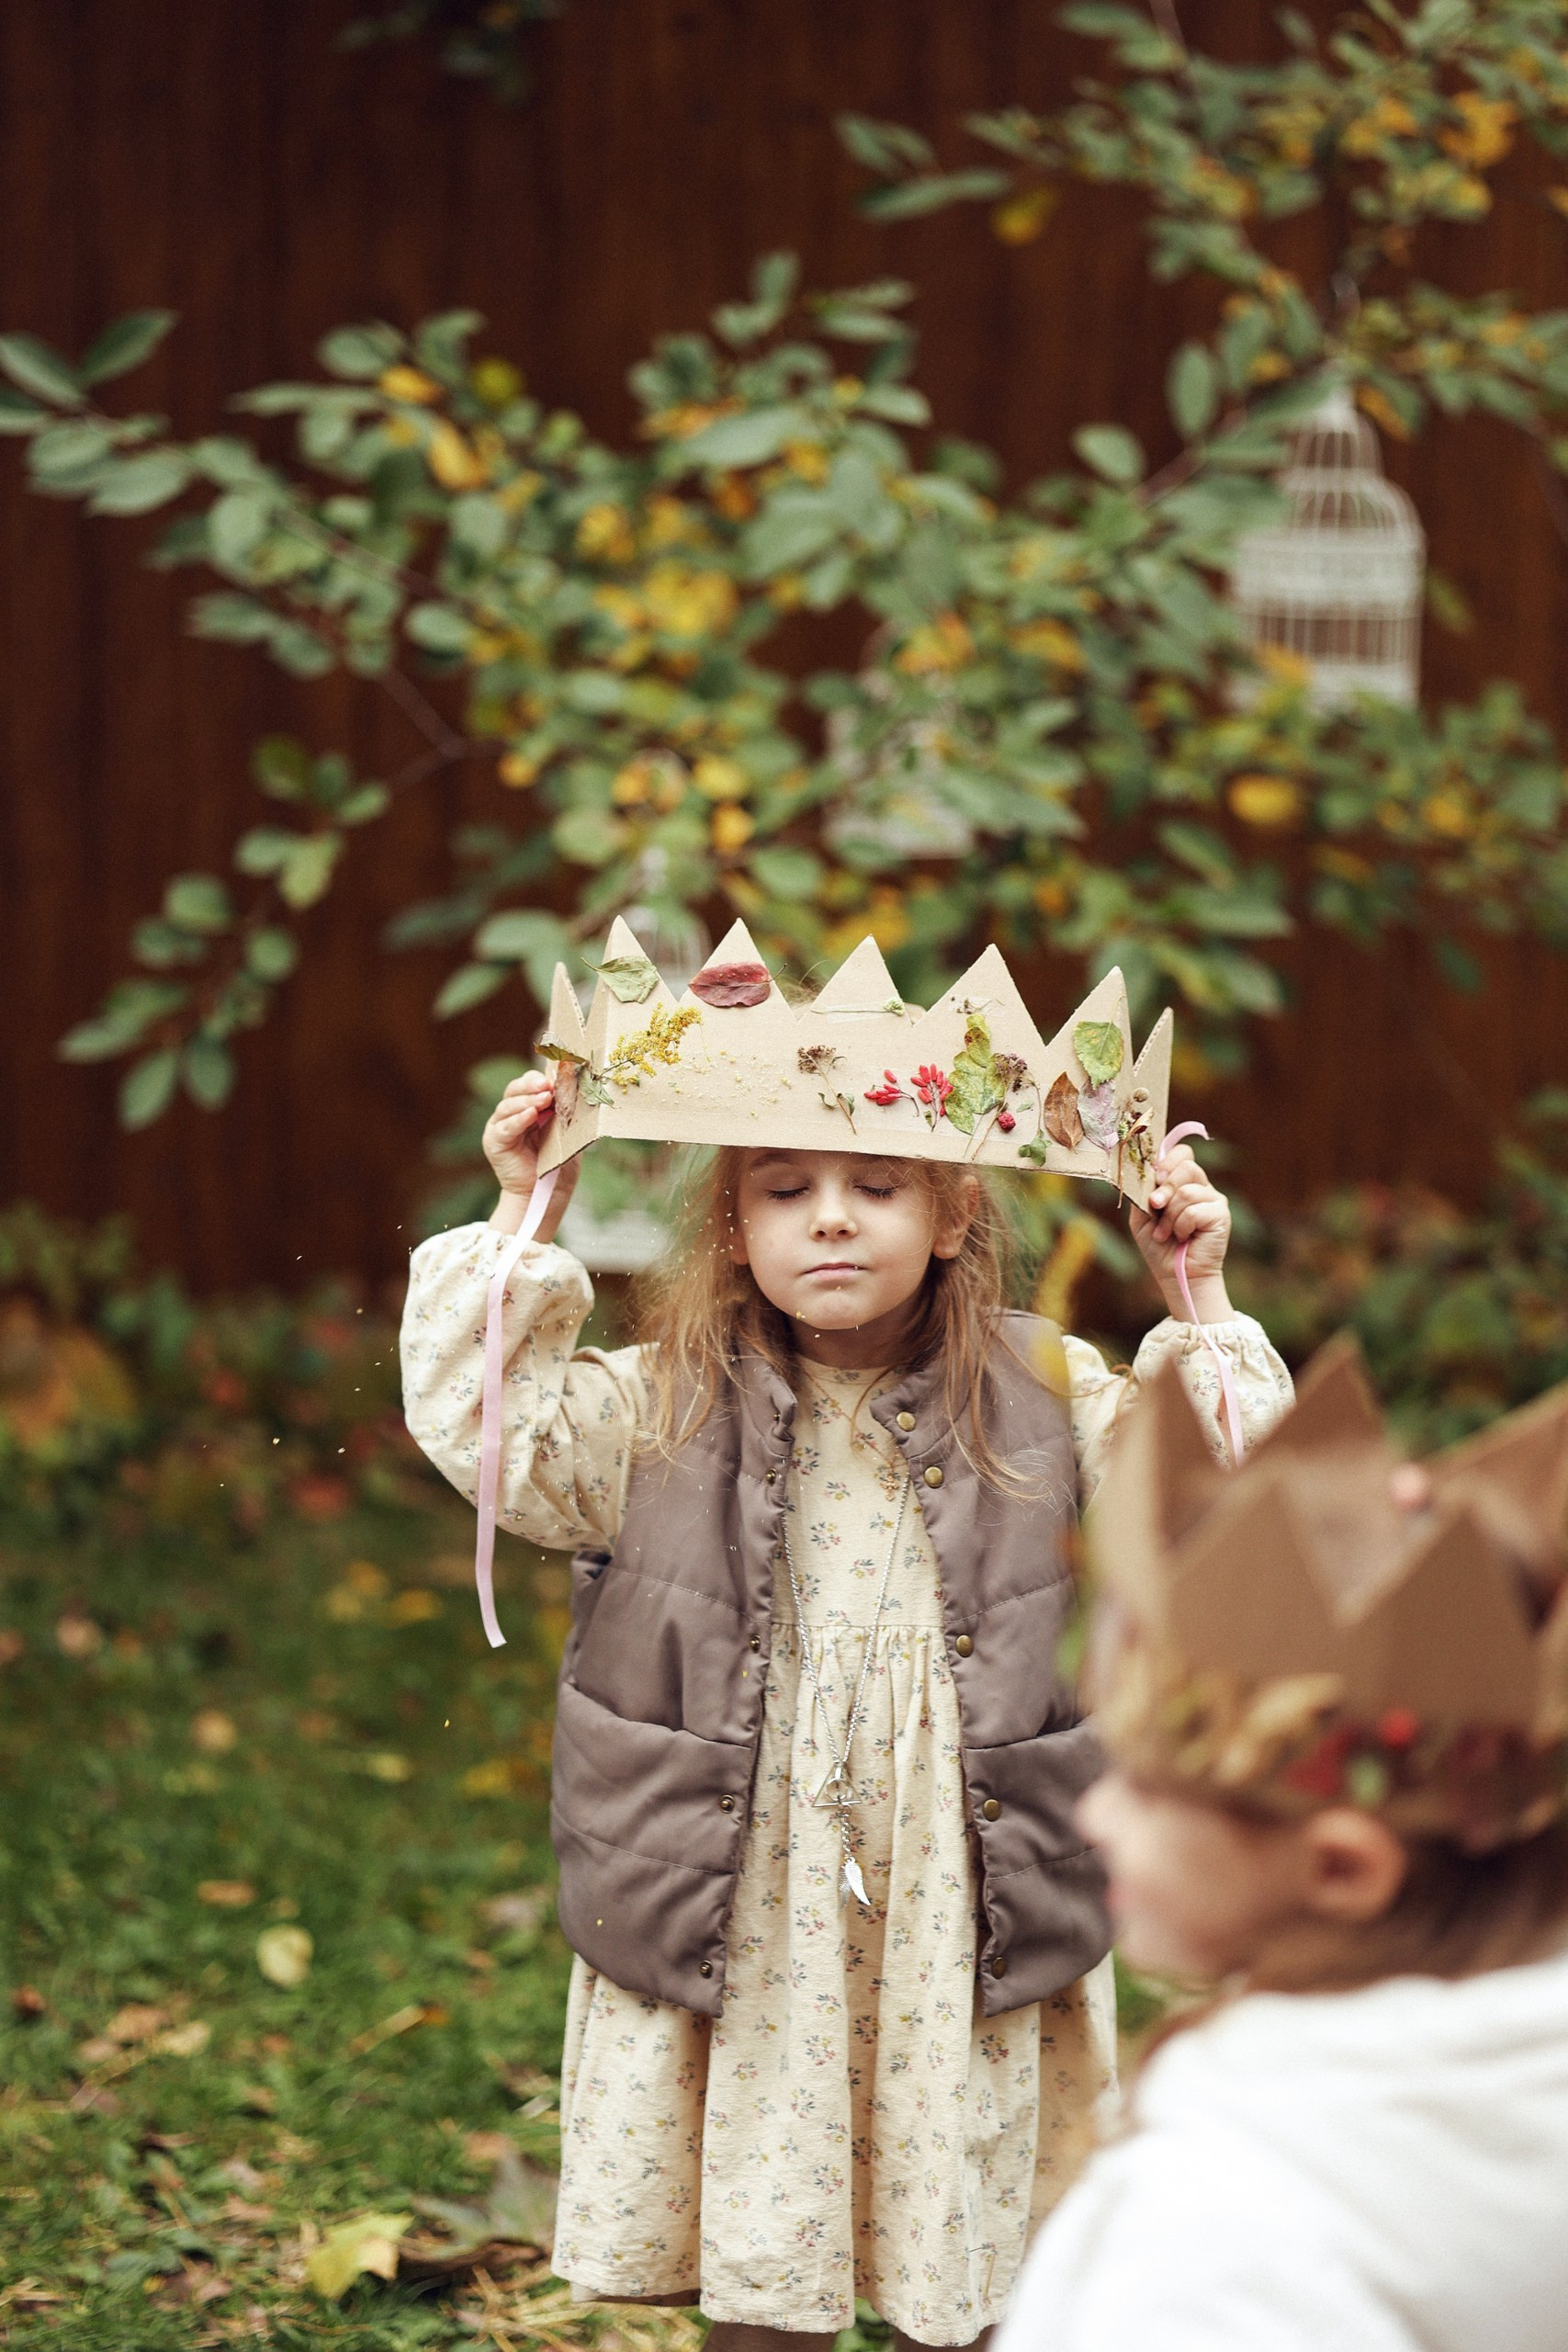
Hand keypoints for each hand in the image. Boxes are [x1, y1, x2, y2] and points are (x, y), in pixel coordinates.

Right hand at [483, 1071, 579, 1239]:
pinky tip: (531, 1114)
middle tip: (548, 1085)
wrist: (548, 1194)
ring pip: (508, 1105)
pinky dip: (518, 1119)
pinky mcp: (495, 1142)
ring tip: (545, 1098)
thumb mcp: (567, 1133)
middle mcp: (511, 1115)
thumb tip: (580, 1090)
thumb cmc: (558, 1164)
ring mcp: (500, 1127)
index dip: (540, 1080)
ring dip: (527, 1100)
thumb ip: (567, 1113)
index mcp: (528, 1108)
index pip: (528, 1085)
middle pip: (514, 1090)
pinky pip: (505, 1127)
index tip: (557, 1078)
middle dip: (531, 1085)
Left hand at [1127, 1142, 1232, 1324]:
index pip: (1182, 1153)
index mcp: (1183, 1182)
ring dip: (1169, 1215)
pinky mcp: (1221, 1214)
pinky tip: (1183, 1237)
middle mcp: (1201, 1187)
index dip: (1167, 1160)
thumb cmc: (1159, 1246)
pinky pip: (1194, 1210)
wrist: (1175, 1274)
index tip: (1154, 1176)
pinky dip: (1181, 1225)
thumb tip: (1150, 1171)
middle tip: (1155, 1206)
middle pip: (1186, 1165)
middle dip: (1165, 1187)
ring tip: (1166, 1233)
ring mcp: (1214, 1199)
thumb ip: (1144, 1191)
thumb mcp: (1142, 1214)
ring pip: (1187, 1190)